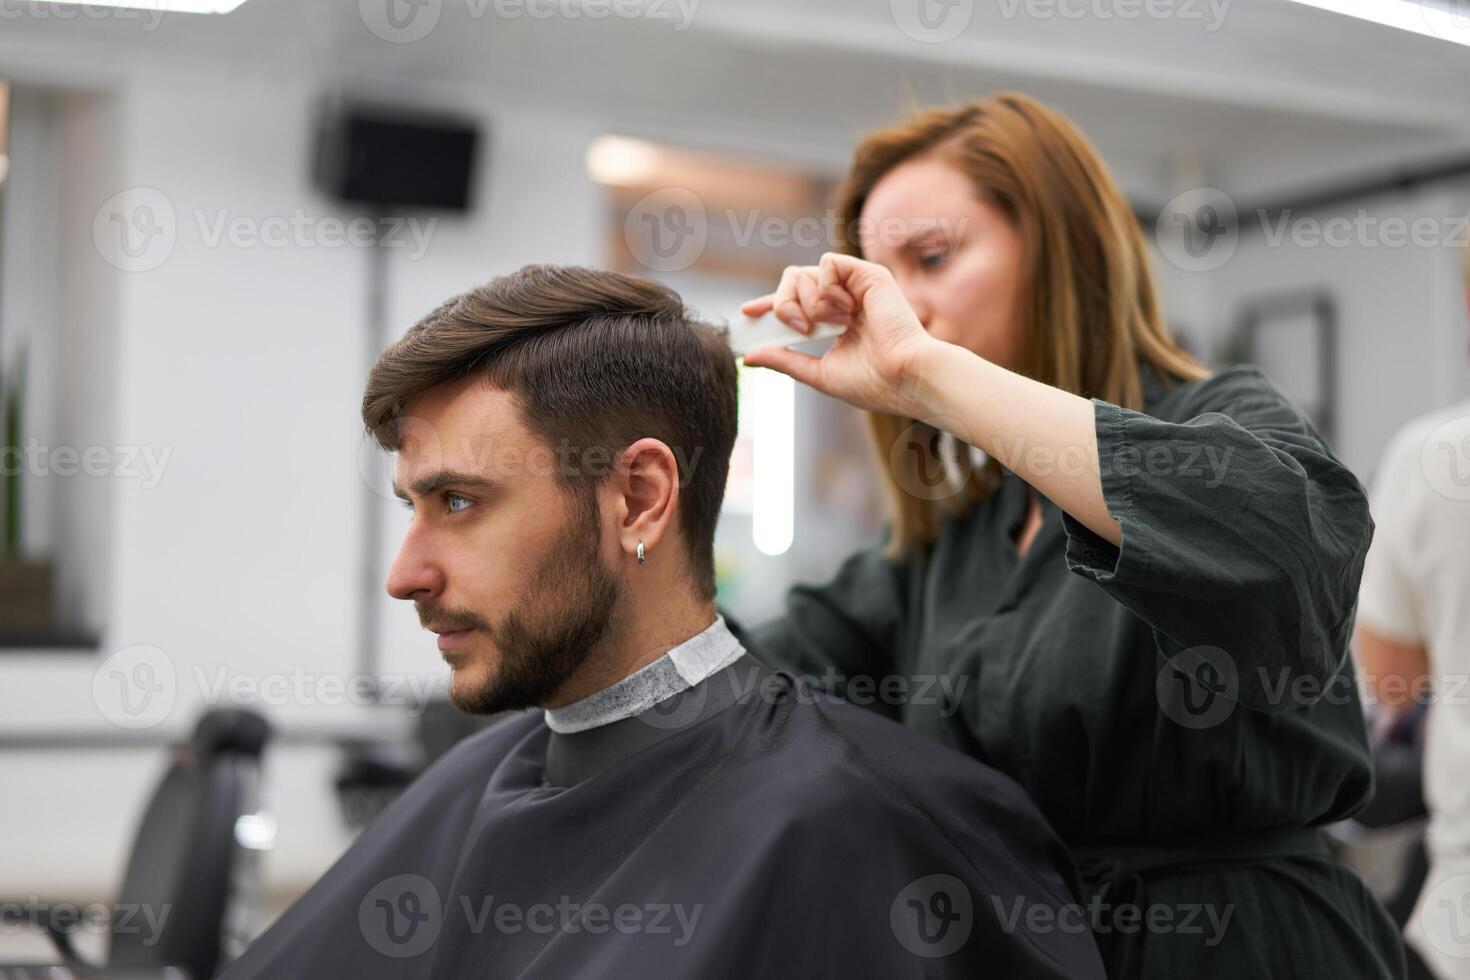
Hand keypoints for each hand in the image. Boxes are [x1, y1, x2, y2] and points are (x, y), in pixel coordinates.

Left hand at [739, 253, 938, 417]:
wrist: (904, 377)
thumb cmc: (873, 383)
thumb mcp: (818, 374)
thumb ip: (785, 361)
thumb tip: (750, 357)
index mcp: (835, 322)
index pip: (794, 303)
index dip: (769, 305)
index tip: (747, 314)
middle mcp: (844, 300)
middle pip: (791, 282)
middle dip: (782, 305)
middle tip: (801, 329)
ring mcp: (855, 286)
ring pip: (802, 274)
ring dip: (809, 305)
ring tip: (836, 324)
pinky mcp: (867, 274)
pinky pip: (827, 264)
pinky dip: (827, 289)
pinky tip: (846, 310)